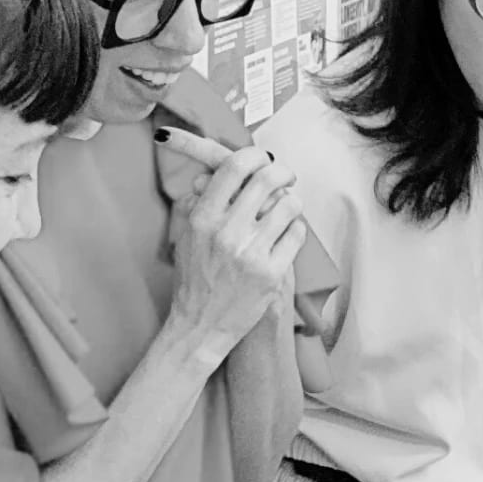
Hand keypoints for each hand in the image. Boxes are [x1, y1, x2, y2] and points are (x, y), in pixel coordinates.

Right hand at [160, 128, 307, 351]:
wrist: (200, 327)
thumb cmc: (194, 279)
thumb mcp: (185, 237)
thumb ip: (196, 202)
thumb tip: (211, 173)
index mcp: (203, 219)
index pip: (234, 167)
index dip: (254, 155)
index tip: (262, 158)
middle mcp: (226, 233)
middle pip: (267, 179)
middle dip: (282, 171)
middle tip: (286, 175)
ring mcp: (251, 254)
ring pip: (288, 204)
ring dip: (292, 201)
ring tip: (286, 208)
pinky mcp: (272, 274)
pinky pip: (298, 233)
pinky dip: (296, 228)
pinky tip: (287, 234)